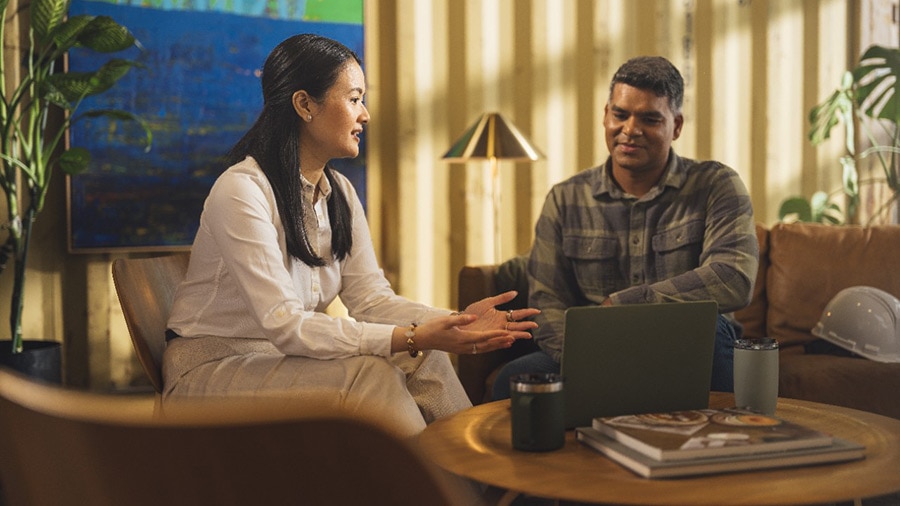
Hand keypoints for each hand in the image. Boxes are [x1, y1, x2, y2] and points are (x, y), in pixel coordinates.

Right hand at [397, 291, 539, 355]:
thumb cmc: (433, 328)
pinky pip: (479, 350)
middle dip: (501, 342)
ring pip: (484, 349)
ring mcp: (464, 350)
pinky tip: (495, 345)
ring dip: (497, 346)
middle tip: (514, 338)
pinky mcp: (462, 350)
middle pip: (487, 345)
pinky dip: (489, 347)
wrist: (423, 339)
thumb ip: (461, 319)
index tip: (508, 333)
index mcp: (462, 338)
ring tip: (509, 342)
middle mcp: (465, 347)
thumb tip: (475, 317)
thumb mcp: (446, 321)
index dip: (497, 336)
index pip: (483, 337)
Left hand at [461, 291, 539, 335]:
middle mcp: (501, 325)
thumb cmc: (473, 312)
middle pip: (517, 325)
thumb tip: (516, 292)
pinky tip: (511, 340)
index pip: (517, 314)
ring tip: (527, 335)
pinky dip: (505, 341)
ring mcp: (495, 332)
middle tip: (535, 325)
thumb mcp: (488, 302)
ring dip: (518, 334)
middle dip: (526, 325)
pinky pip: (499, 340)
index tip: (537, 311)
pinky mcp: (488, 338)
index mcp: (502, 316)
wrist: (460, 321)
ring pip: (510, 334)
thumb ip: (501, 298)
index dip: (527, 313)